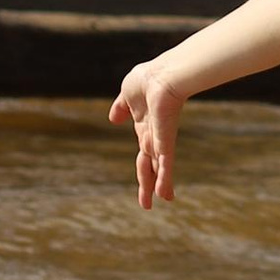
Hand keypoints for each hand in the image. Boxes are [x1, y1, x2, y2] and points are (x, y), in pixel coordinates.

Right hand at [109, 60, 183, 208]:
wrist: (160, 74)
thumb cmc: (147, 79)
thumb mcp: (127, 93)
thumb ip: (121, 107)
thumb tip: (113, 119)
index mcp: (145, 127)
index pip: (144, 155)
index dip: (144, 170)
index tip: (146, 185)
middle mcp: (153, 137)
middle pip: (149, 166)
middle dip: (147, 185)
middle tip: (147, 204)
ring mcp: (160, 140)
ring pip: (157, 169)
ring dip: (156, 187)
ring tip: (162, 201)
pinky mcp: (165, 140)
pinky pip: (165, 164)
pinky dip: (165, 180)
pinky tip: (166, 195)